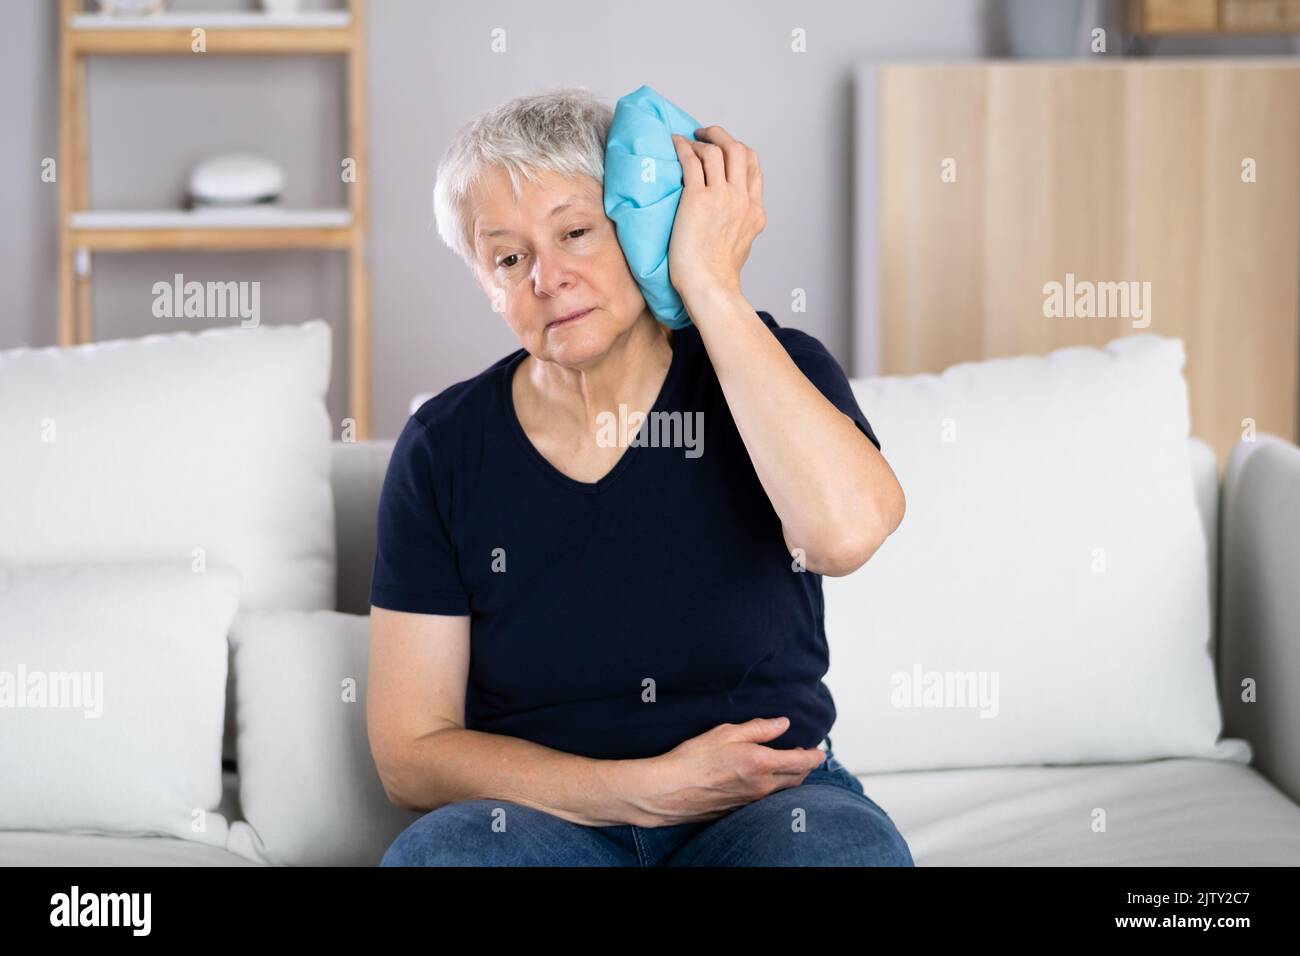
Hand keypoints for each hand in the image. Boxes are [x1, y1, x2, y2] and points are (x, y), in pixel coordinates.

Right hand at [621, 716, 826, 826]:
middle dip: (805, 767)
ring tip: (786, 765)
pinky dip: (772, 788)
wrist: (669, 790)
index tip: (820, 751)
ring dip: (789, 778)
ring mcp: (751, 801)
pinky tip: (761, 780)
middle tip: (804, 755)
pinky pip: (765, 800)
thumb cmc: (693, 758)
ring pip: (782, 791)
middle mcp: (762, 786)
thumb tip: (782, 724)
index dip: (814, 756)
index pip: (801, 761)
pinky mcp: (739, 810)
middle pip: (797, 779)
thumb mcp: (726, 733)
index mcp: (761, 763)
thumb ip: (758, 728)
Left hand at [668, 125, 766, 305]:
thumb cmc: (718, 275)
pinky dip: (684, 147)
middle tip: (705, 135)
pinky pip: (692, 160)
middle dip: (722, 136)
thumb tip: (729, 219)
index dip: (738, 153)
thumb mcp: (742, 246)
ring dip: (702, 139)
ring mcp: (722, 197)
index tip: (723, 151)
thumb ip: (740, 225)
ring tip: (688, 139)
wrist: (710, 287)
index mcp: (755, 211)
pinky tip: (675, 144)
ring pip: (718, 150)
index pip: (754, 168)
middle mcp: (742, 200)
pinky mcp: (698, 199)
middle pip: (739, 151)